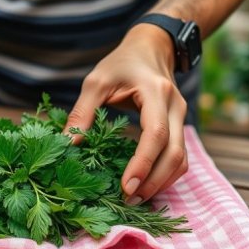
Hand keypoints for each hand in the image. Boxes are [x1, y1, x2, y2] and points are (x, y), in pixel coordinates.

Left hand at [64, 24, 187, 204]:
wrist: (151, 48)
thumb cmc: (121, 63)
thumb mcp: (96, 82)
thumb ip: (82, 113)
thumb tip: (67, 145)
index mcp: (156, 93)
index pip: (155, 134)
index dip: (143, 163)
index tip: (126, 186)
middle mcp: (176, 107)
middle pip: (175, 153)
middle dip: (154, 181)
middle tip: (129, 200)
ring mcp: (181, 117)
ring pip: (182, 159)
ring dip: (162, 182)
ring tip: (136, 198)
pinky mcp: (179, 127)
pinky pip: (180, 157)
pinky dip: (166, 175)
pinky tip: (146, 185)